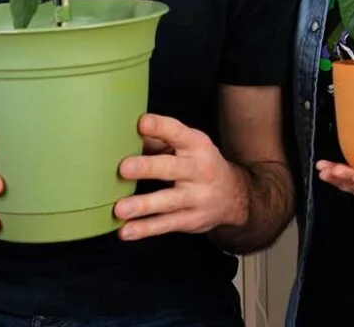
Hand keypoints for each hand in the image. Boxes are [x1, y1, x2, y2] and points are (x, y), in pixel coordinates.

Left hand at [113, 114, 246, 240]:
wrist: (234, 195)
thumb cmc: (200, 164)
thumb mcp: (188, 146)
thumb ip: (158, 139)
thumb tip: (125, 134)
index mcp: (196, 145)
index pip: (178, 133)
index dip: (160, 127)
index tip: (141, 123)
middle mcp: (199, 170)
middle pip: (171, 168)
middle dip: (147, 168)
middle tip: (124, 169)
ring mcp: (196, 198)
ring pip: (168, 201)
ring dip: (143, 205)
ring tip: (119, 209)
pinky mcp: (191, 220)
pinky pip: (166, 225)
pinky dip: (144, 229)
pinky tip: (125, 231)